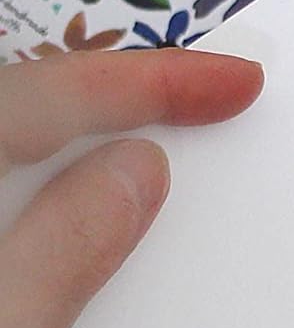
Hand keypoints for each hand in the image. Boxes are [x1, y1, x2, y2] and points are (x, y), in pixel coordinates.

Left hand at [0, 50, 262, 327]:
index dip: (146, 79)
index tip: (238, 82)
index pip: (38, 95)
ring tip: (152, 128)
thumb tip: (139, 166)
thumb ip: (64, 249)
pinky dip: (37, 181)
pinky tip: (74, 200)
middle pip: (12, 101)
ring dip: (73, 129)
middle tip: (203, 94)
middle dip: (112, 87)